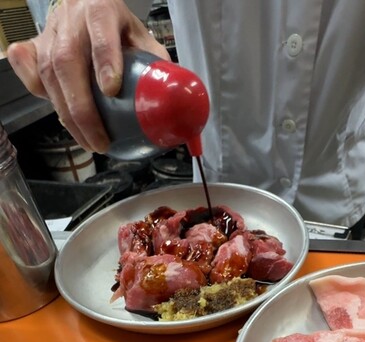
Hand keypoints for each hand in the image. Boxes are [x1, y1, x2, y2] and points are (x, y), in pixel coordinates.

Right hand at [7, 0, 169, 153]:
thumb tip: (175, 105)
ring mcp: (50, 30)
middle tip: (100, 140)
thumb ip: (156, 65)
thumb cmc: (118, 27)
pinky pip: (27, 66)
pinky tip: (56, 113)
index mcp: (103, 7)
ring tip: (88, 141)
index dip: (104, 59)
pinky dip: (36, 90)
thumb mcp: (142, 38)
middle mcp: (72, 17)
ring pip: (47, 72)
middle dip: (82, 109)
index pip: (101, 29)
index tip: (111, 89)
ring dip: (67, 114)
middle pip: (67, 60)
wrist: (90, 5)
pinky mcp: (36, 44)